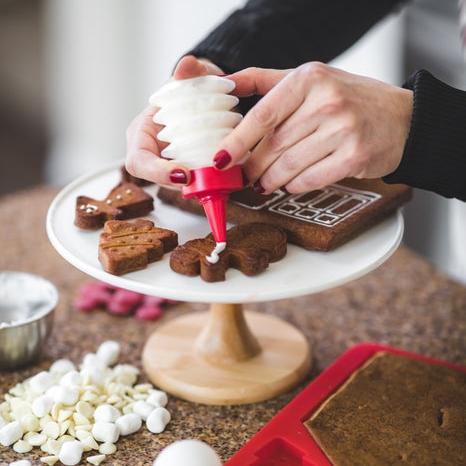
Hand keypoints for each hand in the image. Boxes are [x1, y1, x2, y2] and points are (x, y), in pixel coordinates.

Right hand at [125, 55, 223, 185]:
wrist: (205, 95)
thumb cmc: (192, 86)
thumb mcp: (193, 76)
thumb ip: (191, 70)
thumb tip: (187, 66)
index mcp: (142, 133)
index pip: (139, 161)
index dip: (157, 173)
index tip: (183, 174)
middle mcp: (152, 153)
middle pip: (160, 181)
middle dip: (184, 185)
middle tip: (209, 182)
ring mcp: (170, 164)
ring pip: (181, 186)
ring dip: (201, 186)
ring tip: (224, 180)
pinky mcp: (188, 170)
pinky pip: (197, 181)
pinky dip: (212, 181)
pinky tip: (230, 178)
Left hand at [212, 63, 412, 193]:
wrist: (402, 119)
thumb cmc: (350, 100)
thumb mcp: (311, 79)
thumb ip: (266, 81)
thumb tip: (224, 84)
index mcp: (310, 78)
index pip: (263, 114)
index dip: (237, 140)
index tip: (220, 158)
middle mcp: (327, 101)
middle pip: (274, 145)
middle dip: (253, 166)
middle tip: (244, 176)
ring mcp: (344, 129)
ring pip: (290, 165)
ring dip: (271, 180)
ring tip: (263, 183)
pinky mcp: (355, 156)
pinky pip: (311, 179)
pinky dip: (294, 186)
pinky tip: (289, 185)